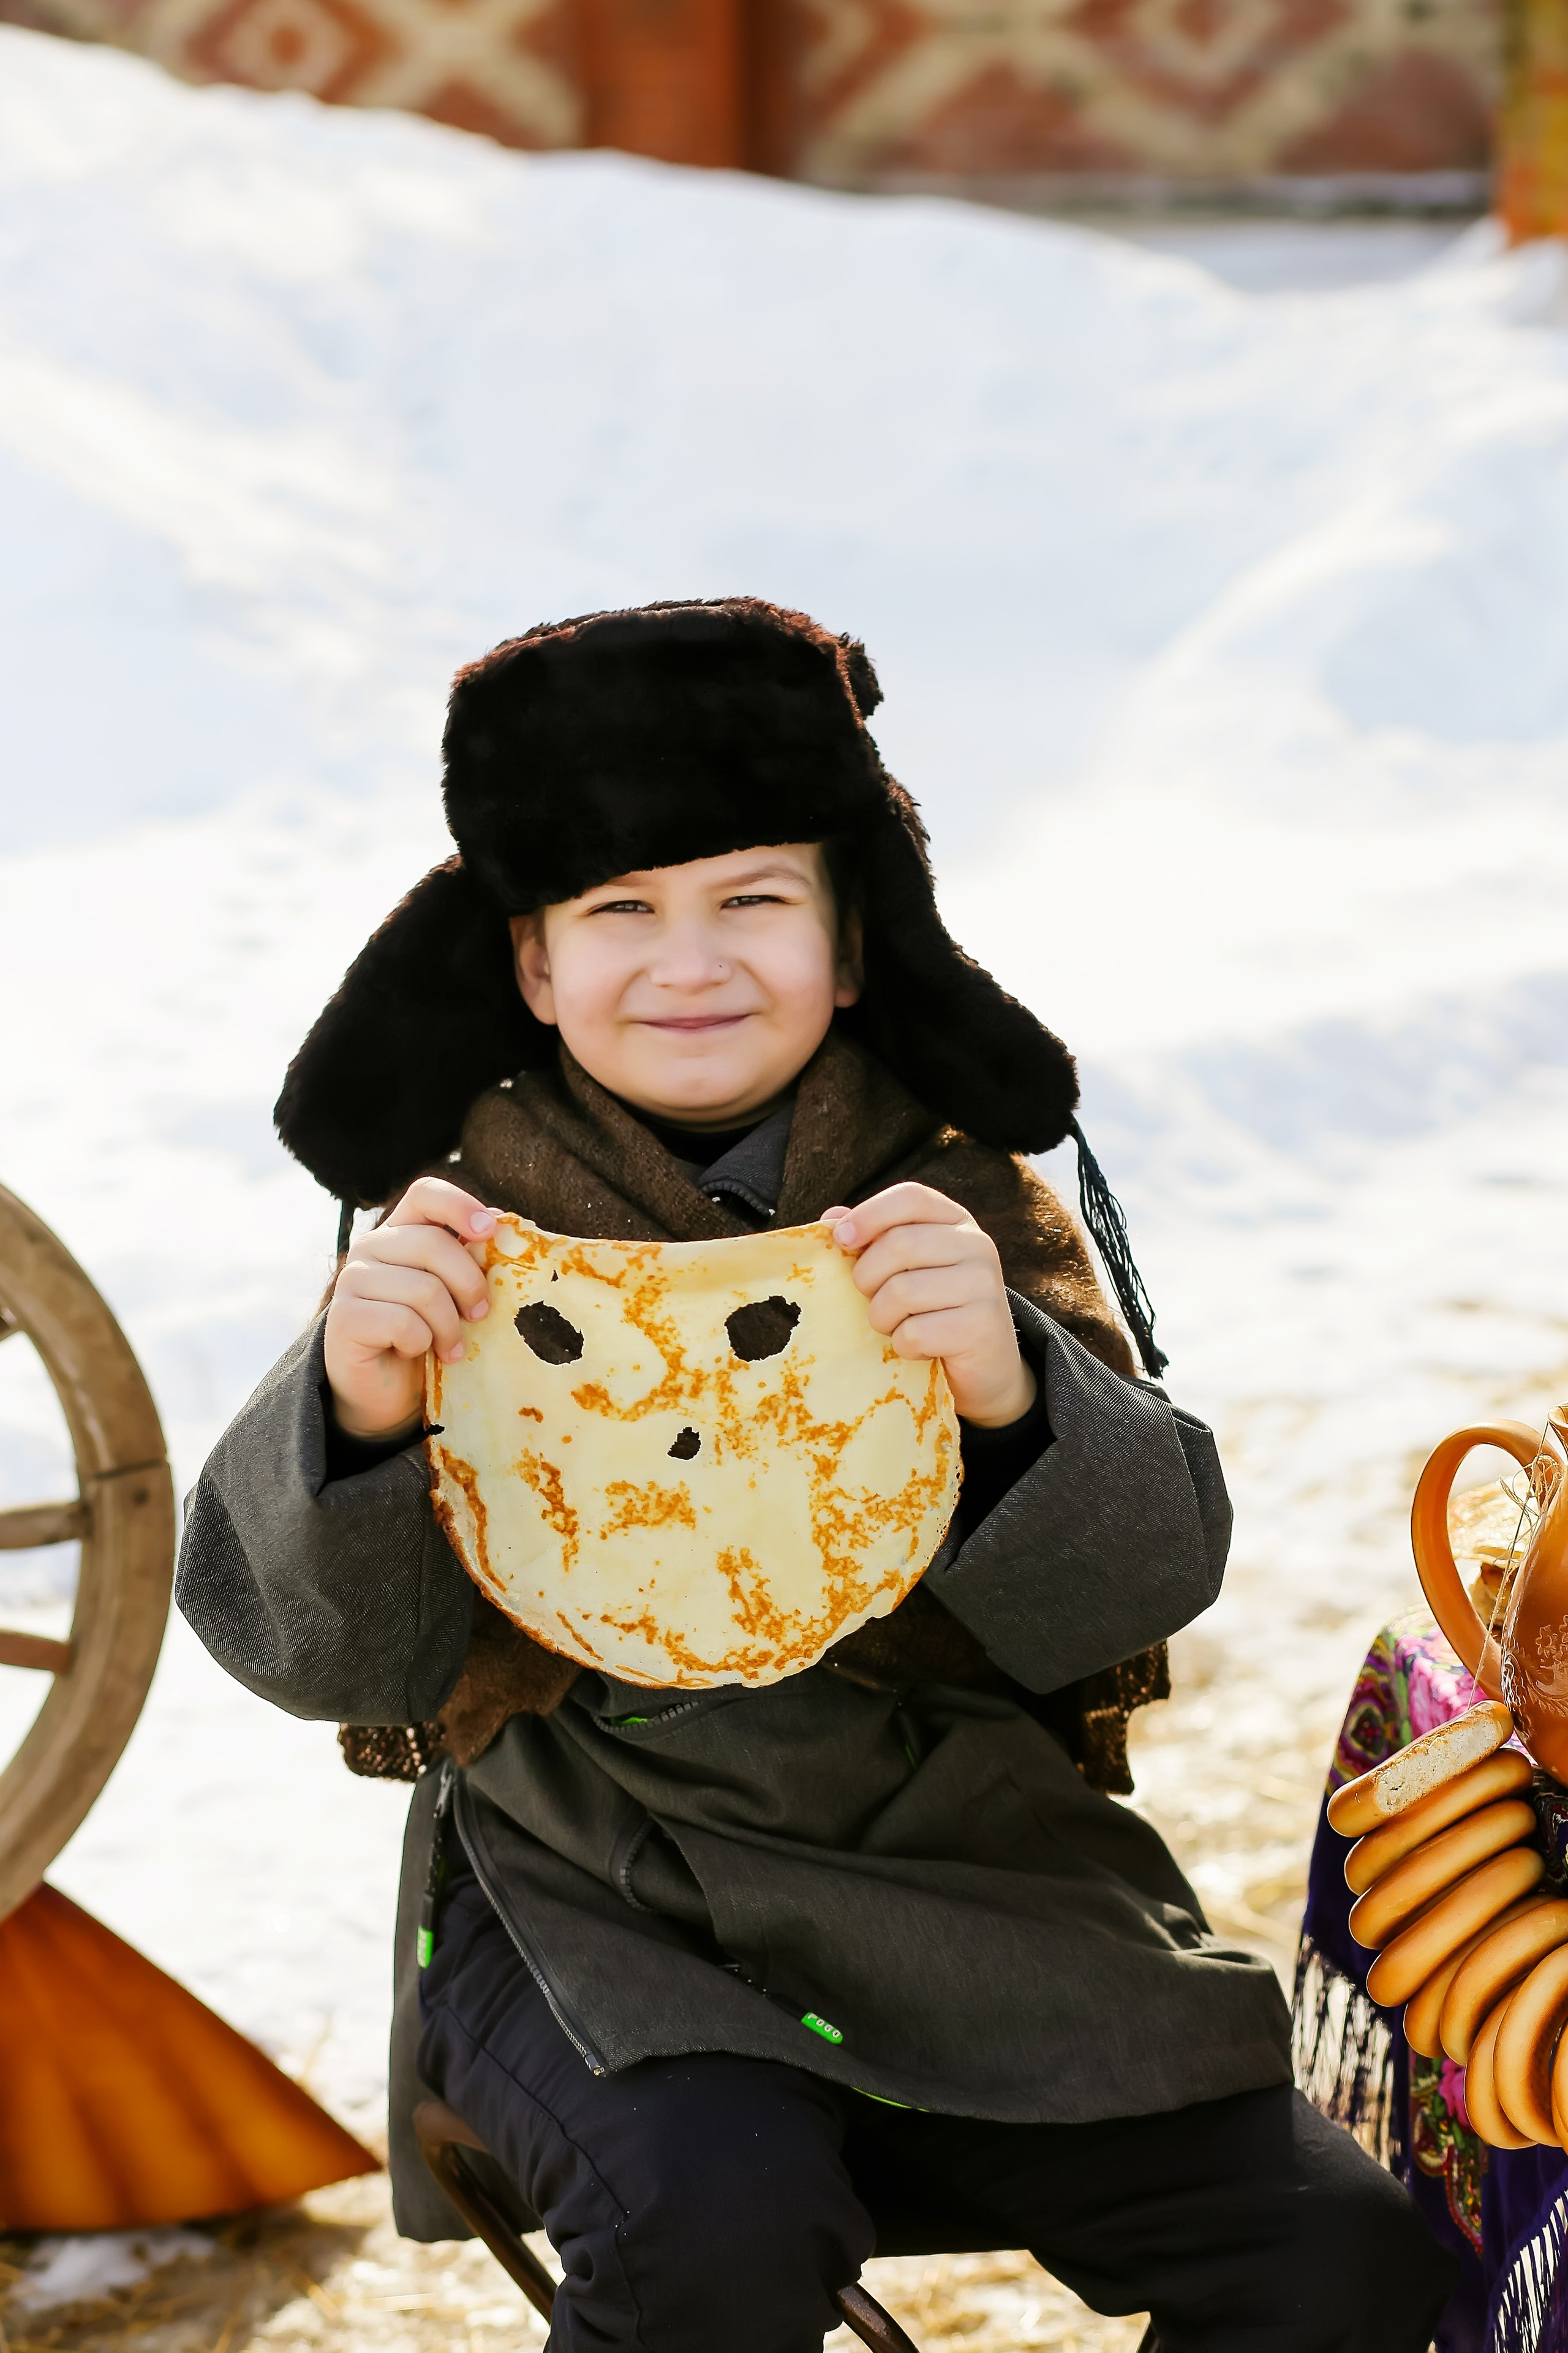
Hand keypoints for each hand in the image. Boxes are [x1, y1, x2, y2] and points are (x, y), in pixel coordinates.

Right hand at [324, 1179, 499, 1441]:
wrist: (384, 1392)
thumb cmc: (426, 1336)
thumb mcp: (453, 1294)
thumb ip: (469, 1259)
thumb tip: (502, 1223)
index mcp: (400, 1231)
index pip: (425, 1194)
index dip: (460, 1205)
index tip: (490, 1231)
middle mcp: (371, 1247)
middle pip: (433, 1244)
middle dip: (469, 1285)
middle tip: (480, 1315)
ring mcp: (352, 1280)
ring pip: (423, 1289)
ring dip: (448, 1326)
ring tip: (450, 1347)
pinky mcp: (344, 1318)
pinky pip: (403, 1323)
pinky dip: (421, 1343)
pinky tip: (414, 1352)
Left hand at [825, 1184, 1034, 1428]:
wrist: (986, 1368)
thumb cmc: (933, 1310)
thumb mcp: (905, 1269)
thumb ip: (872, 1240)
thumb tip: (830, 1219)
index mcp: (956, 1222)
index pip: (911, 1197)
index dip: (869, 1214)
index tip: (842, 1240)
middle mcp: (977, 1246)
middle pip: (899, 1244)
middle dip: (867, 1277)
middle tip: (872, 1298)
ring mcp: (984, 1286)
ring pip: (902, 1292)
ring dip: (883, 1317)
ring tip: (896, 1325)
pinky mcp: (980, 1328)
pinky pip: (914, 1333)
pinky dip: (903, 1346)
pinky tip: (919, 1348)